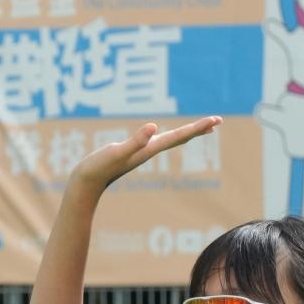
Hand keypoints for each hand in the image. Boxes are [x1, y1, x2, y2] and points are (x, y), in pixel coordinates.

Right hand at [69, 116, 221, 193]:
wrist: (85, 184)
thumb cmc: (98, 167)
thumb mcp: (116, 152)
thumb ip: (135, 141)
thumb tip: (154, 128)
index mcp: (149, 149)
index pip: (179, 136)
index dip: (197, 127)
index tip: (215, 120)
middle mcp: (149, 151)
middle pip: (180, 138)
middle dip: (199, 129)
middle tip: (218, 120)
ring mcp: (141, 153)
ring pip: (171, 140)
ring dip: (187, 133)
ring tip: (202, 127)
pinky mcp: (132, 153)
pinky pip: (157, 142)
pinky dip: (168, 136)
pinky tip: (167, 134)